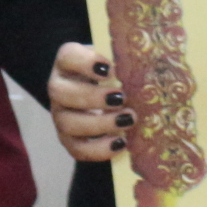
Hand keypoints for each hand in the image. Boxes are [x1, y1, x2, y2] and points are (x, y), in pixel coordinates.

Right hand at [48, 42, 129, 161]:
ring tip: (127, 120)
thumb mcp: (115, 62)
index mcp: (68, 62)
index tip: (109, 69)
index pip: (67, 57)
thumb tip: (148, 65)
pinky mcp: (68, 139)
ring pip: (68, 123)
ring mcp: (60, 115)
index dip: (85, 63)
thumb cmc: (111, 75)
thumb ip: (125, 61)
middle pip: (61, 92)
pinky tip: (121, 142)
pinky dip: (99, 149)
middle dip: (92, 97)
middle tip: (121, 98)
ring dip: (99, 124)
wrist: (102, 96)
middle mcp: (58, 88)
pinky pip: (77, 149)